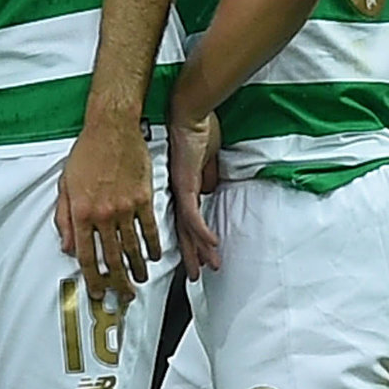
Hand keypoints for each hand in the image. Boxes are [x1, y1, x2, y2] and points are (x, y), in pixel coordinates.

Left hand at [52, 118, 160, 303]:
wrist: (112, 130)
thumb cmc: (85, 154)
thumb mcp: (64, 186)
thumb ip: (64, 219)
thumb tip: (67, 246)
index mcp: (81, 213)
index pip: (86, 255)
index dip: (92, 278)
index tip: (97, 292)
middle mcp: (103, 215)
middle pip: (112, 257)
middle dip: (117, 281)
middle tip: (123, 296)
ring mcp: (125, 208)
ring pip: (132, 246)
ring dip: (136, 268)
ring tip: (138, 281)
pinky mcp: (143, 198)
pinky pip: (149, 228)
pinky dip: (152, 245)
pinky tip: (153, 256)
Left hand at [165, 108, 222, 273]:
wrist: (188, 112)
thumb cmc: (195, 129)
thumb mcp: (203, 158)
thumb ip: (205, 176)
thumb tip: (210, 190)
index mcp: (180, 188)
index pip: (183, 221)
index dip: (189, 241)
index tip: (195, 258)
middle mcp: (177, 193)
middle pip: (183, 231)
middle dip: (192, 255)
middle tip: (196, 275)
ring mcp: (180, 190)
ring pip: (187, 228)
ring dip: (199, 249)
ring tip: (205, 268)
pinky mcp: (185, 184)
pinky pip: (193, 213)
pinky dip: (203, 230)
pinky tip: (211, 244)